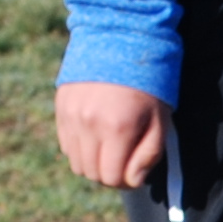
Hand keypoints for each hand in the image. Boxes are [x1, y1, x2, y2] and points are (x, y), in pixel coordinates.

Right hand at [56, 83, 170, 188]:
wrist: (120, 40)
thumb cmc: (148, 84)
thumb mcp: (161, 120)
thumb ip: (149, 154)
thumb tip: (133, 180)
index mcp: (117, 128)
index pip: (112, 178)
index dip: (125, 181)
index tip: (133, 171)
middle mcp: (89, 123)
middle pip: (91, 174)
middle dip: (109, 174)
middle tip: (122, 160)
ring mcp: (71, 114)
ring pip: (75, 162)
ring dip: (93, 163)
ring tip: (109, 147)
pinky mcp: (61, 106)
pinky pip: (66, 144)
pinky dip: (80, 147)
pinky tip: (95, 133)